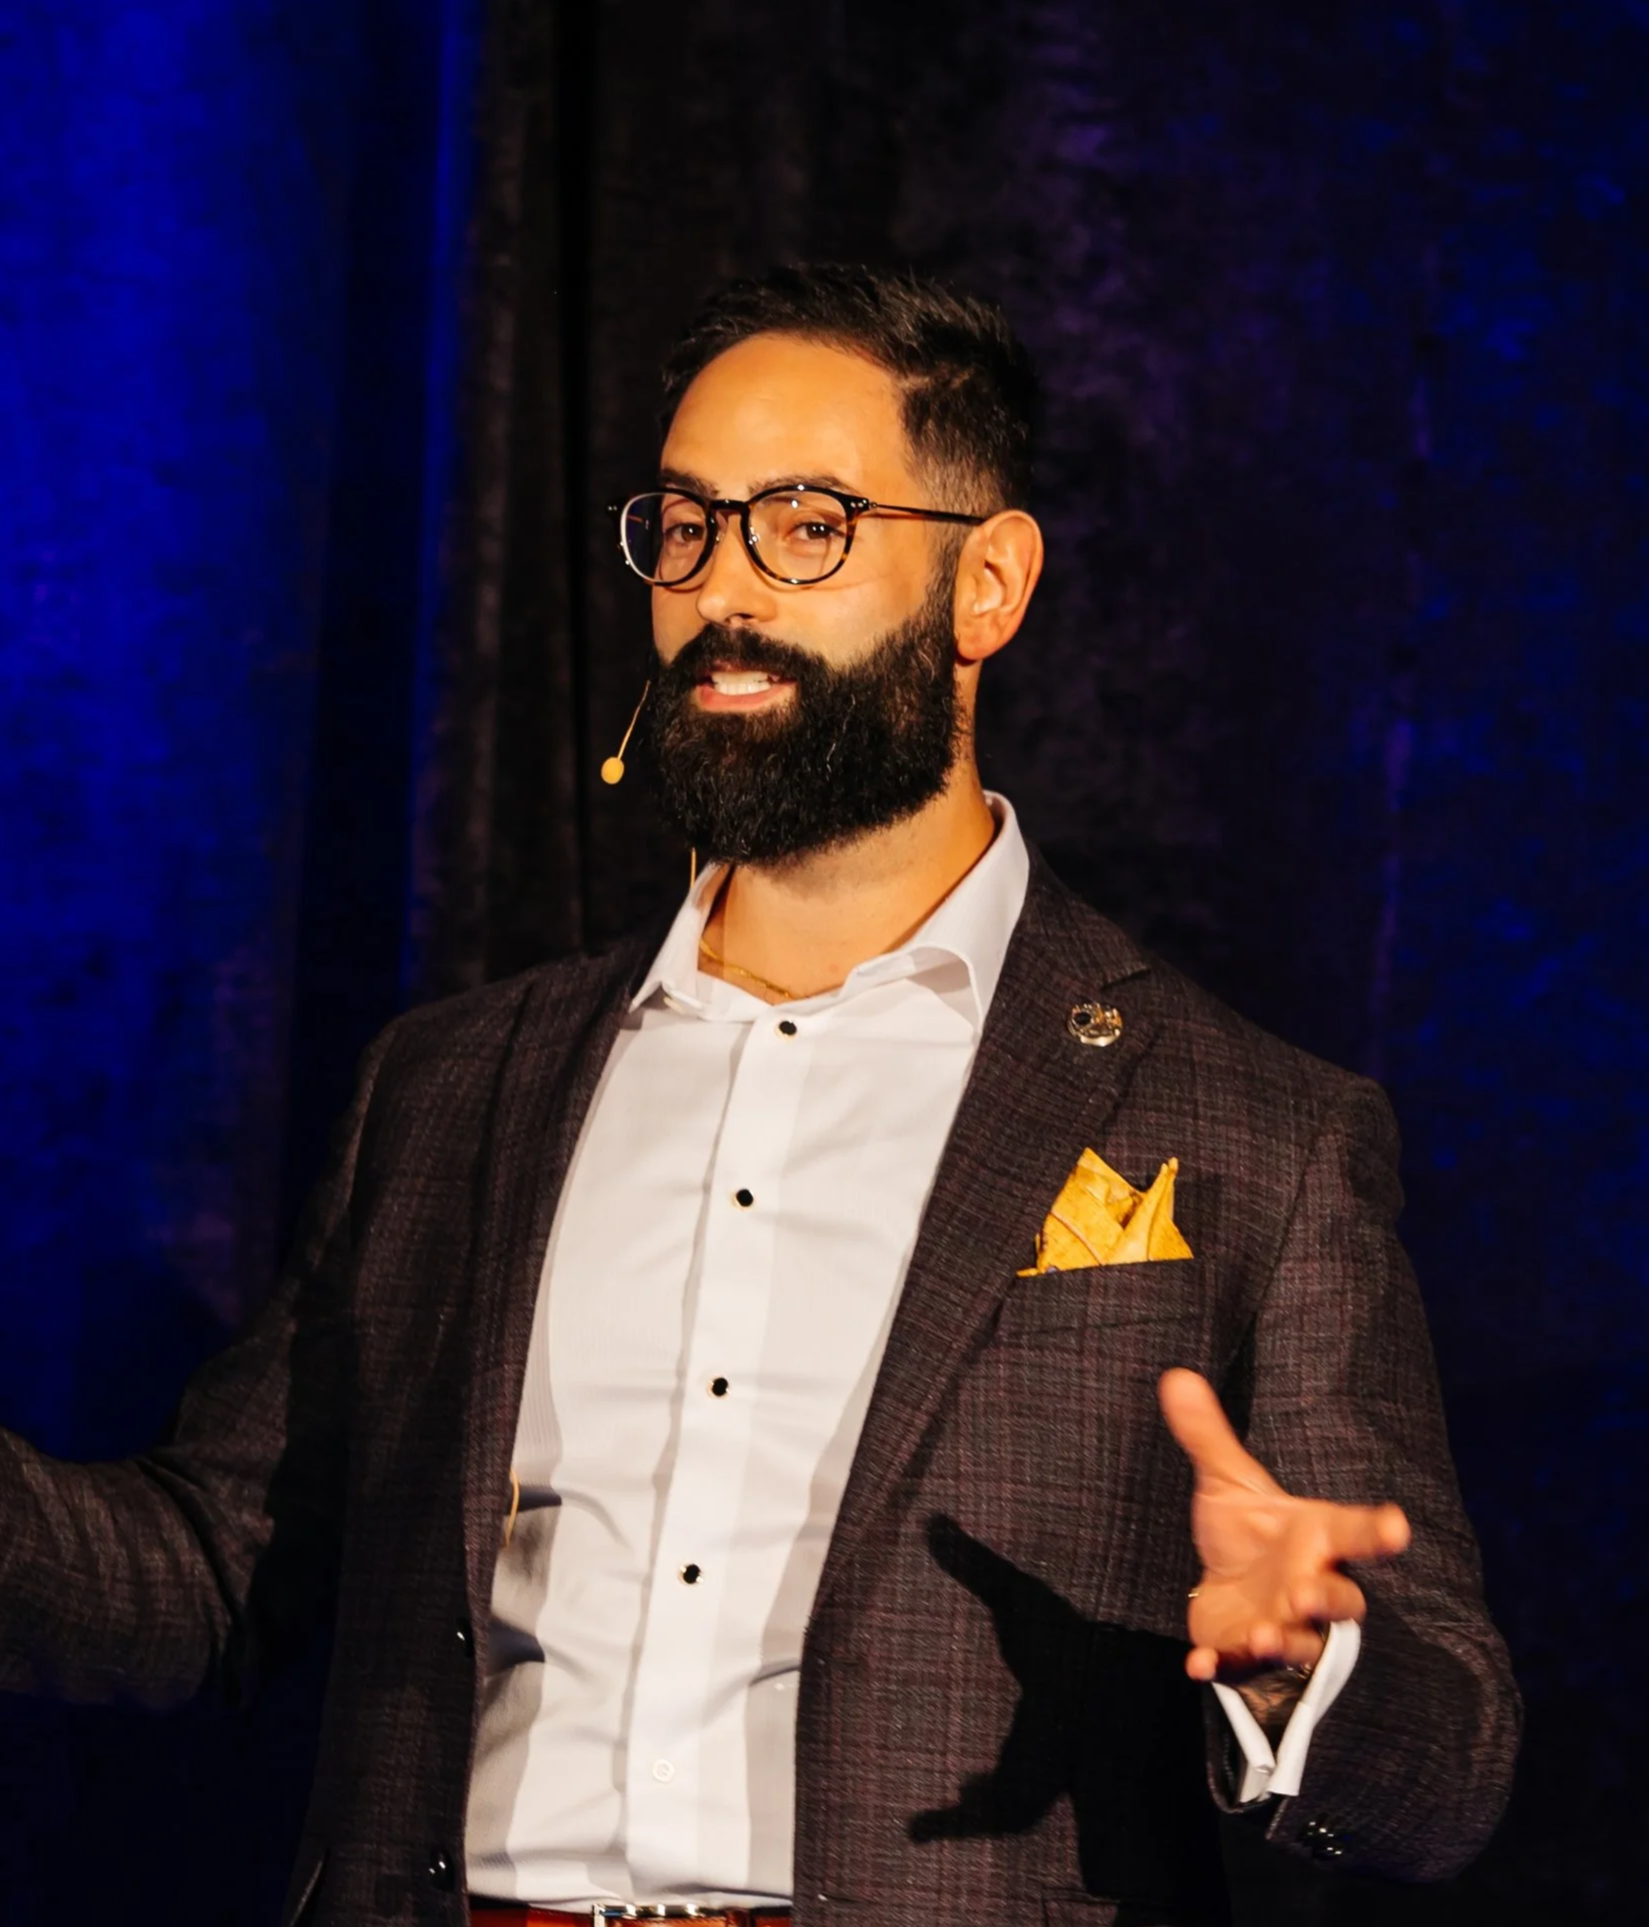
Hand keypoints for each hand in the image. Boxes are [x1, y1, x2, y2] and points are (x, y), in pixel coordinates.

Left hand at [1158, 1367, 1410, 1682]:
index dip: (1377, 1530)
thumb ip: (1208, 1437)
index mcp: (1316, 1540)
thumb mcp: (1229, 1483)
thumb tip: (1176, 1376)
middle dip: (1326, 1599)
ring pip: (1300, 1644)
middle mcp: (1309, 1587)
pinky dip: (1223, 1668)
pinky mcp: (1246, 1655)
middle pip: (1340, 1603)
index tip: (1397, 1526)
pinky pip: (1241, 1670)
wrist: (1234, 1590)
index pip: (1355, 1532)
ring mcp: (1283, 1627)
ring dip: (1283, 1641)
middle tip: (1305, 1591)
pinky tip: (1199, 1664)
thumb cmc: (1252, 1535)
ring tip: (1264, 1635)